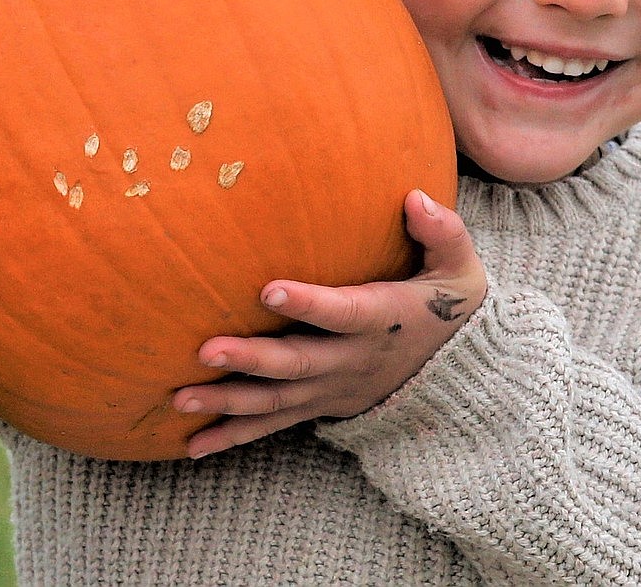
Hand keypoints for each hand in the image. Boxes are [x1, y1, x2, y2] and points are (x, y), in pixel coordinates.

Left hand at [174, 189, 486, 458]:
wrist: (459, 373)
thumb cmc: (450, 306)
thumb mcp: (459, 268)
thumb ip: (441, 231)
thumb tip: (413, 196)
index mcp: (380, 320)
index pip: (342, 312)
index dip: (307, 303)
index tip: (268, 289)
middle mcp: (351, 361)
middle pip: (297, 364)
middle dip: (251, 361)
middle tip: (206, 351)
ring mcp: (333, 389)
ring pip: (277, 401)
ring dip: (229, 401)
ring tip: (181, 398)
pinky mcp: (321, 405)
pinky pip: (275, 425)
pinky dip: (234, 436)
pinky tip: (193, 444)